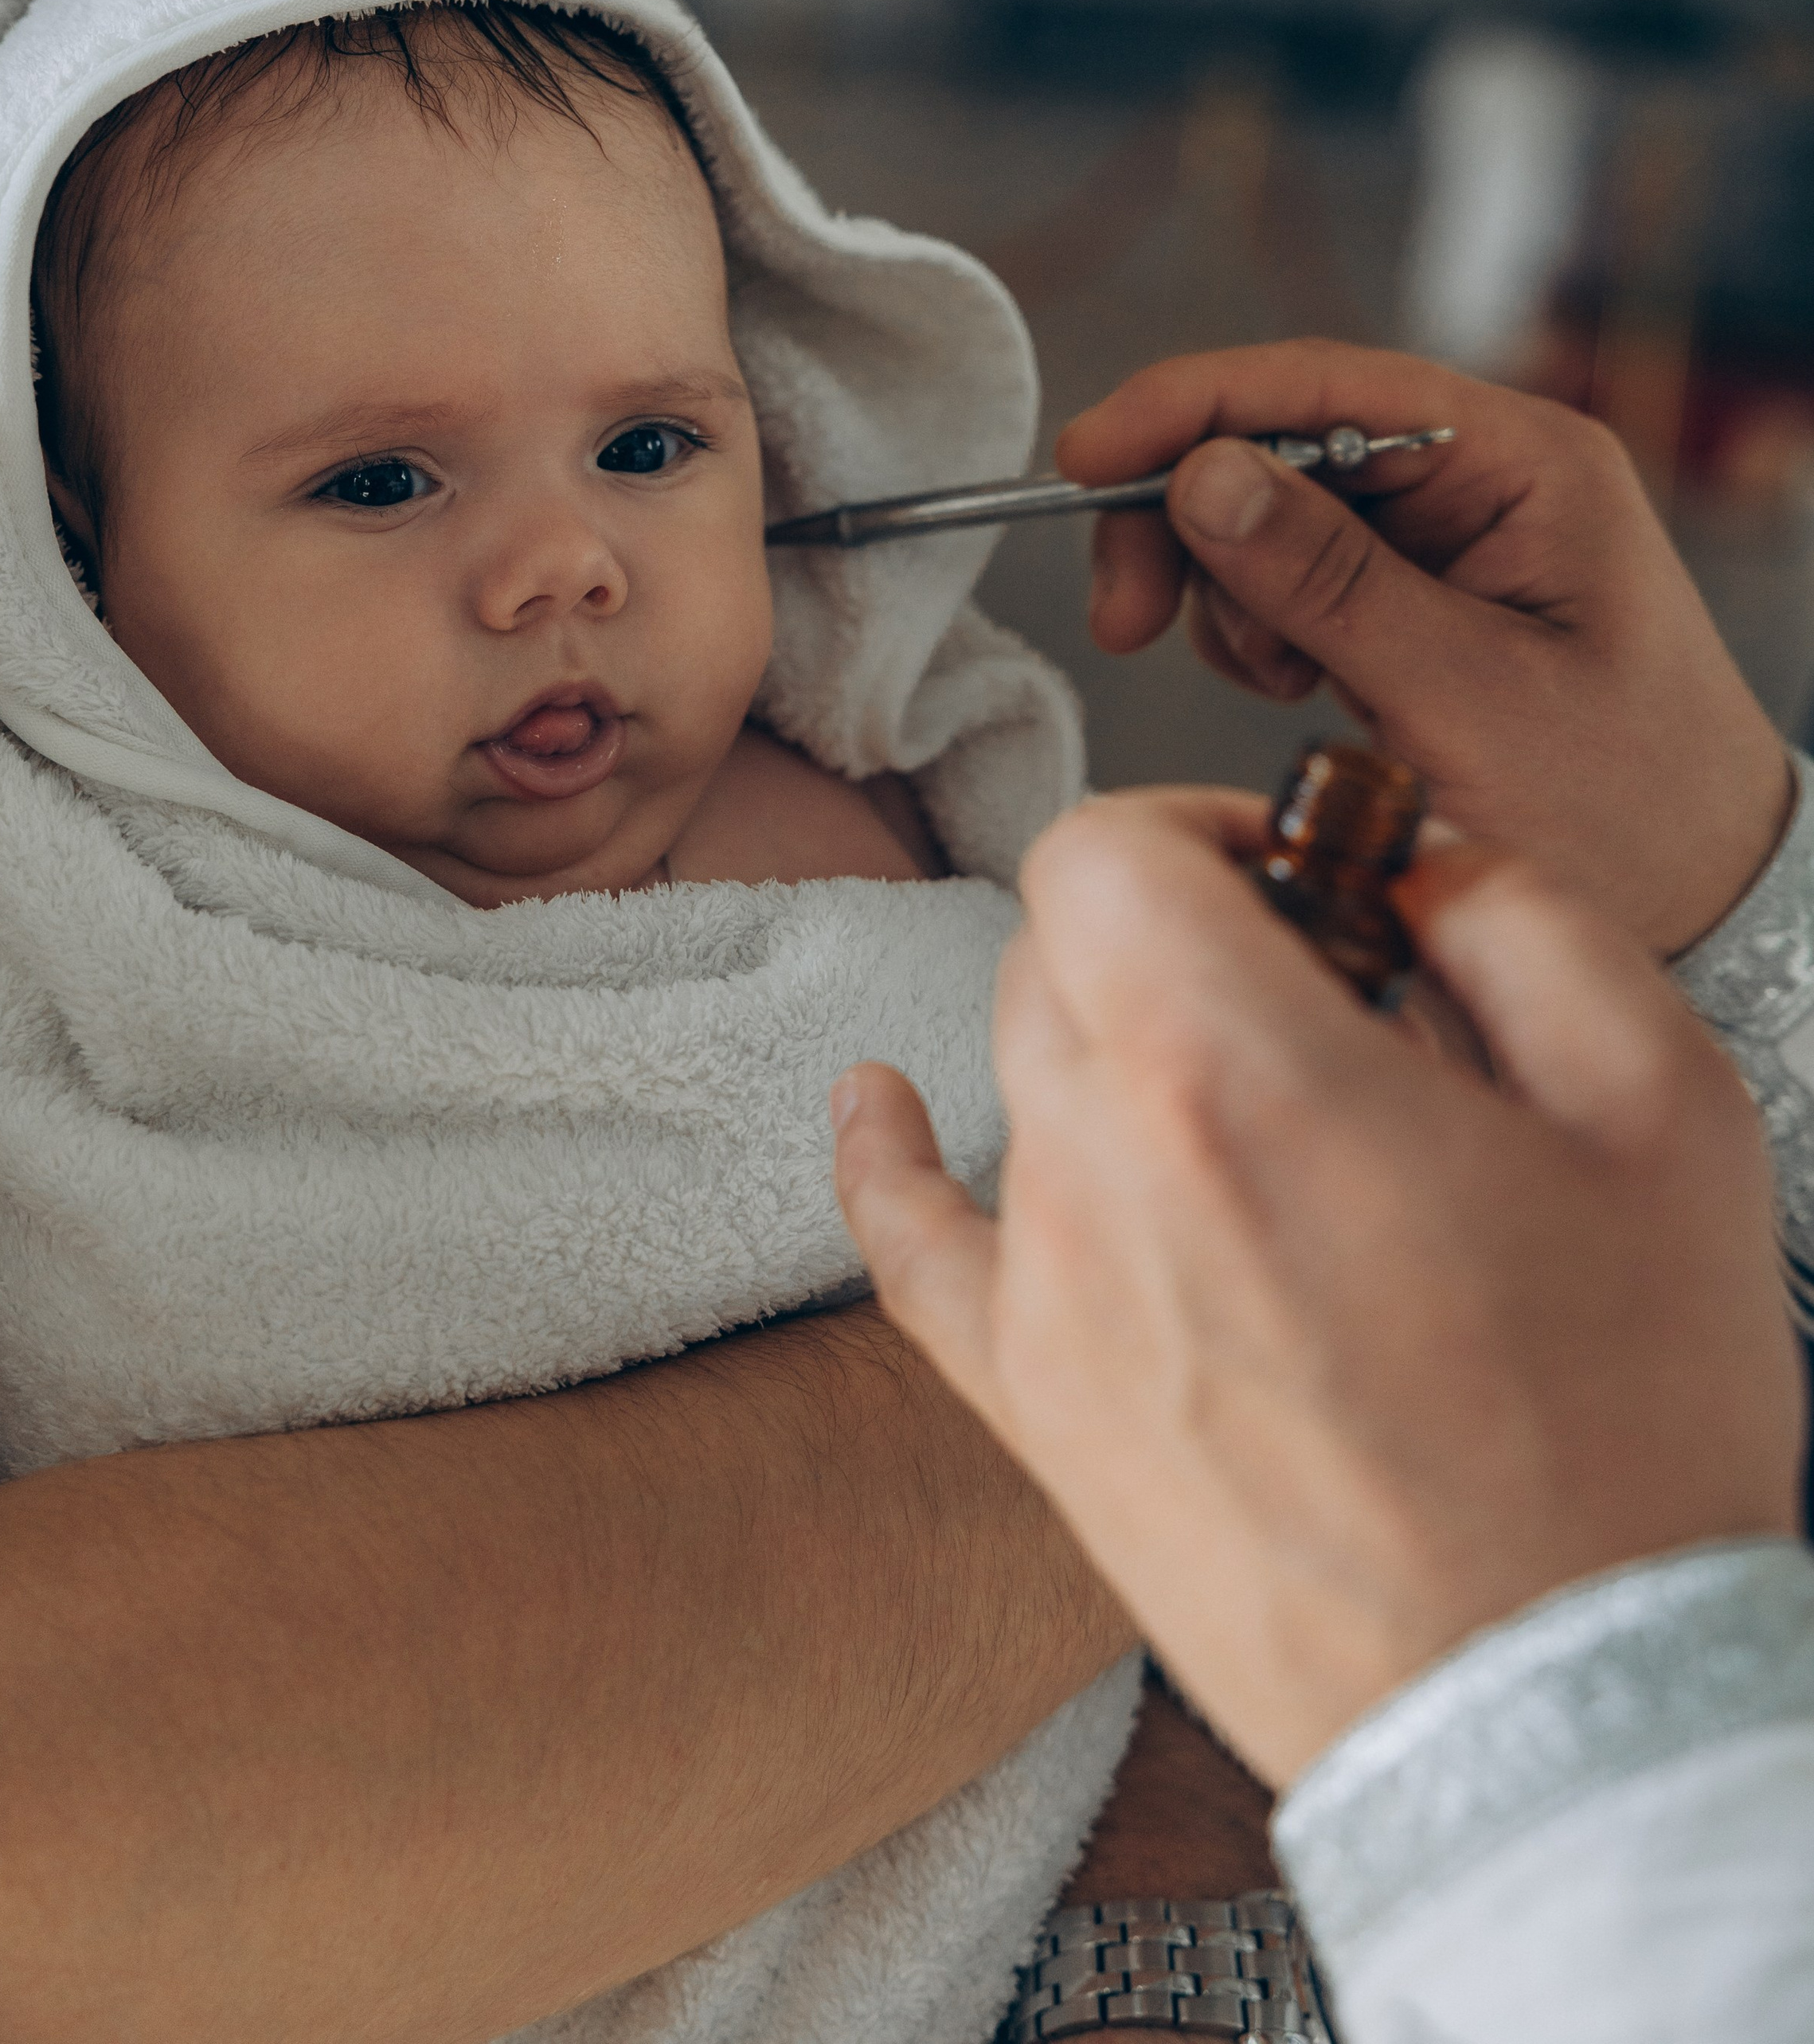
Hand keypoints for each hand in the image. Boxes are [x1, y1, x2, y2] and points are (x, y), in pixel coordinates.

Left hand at [833, 789, 1805, 1786]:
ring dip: (1125, 1045)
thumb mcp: (1657, 1107)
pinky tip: (873, 1100)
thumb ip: (1521, 922)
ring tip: (1268, 1112)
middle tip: (1319, 995)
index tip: (1294, 876)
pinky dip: (886, 1158)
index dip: (1200, 826)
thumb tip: (1418, 866)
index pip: (1104, 846)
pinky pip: (911, 1251)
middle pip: (1061, 950)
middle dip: (1180, 929)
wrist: (1559, 1704)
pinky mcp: (1036, 1409)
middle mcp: (1103, 1167)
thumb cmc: (1621, 1425)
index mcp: (1235, 1070)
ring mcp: (1051, 1296)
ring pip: (1024, 1075)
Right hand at [1058, 343, 1790, 955]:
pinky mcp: (1420, 594)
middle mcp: (1486, 474)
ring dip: (1229, 593)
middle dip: (1187, 520)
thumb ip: (1329, 585)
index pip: (1321, 384)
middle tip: (1128, 621)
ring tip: (1281, 683)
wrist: (1716, 905)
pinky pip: (1292, 576)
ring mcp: (1452, 534)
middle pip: (1278, 440)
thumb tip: (1199, 477)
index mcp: (1526, 461)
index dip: (1188, 408)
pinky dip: (1259, 630)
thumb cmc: (1634, 812)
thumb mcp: (1467, 700)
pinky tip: (1300, 688)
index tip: (1085, 456)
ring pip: (1268, 512)